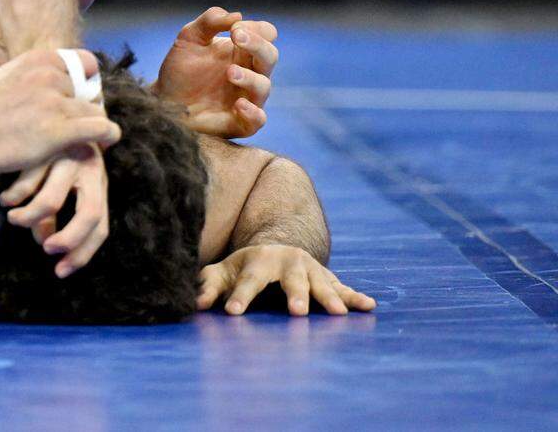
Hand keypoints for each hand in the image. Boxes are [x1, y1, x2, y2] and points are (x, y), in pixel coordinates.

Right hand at [0, 48, 118, 176]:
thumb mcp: (6, 77)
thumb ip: (33, 75)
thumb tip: (56, 76)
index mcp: (38, 60)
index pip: (86, 62)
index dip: (87, 83)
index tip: (81, 99)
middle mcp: (49, 76)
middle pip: (90, 91)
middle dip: (86, 108)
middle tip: (77, 126)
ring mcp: (55, 103)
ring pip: (96, 111)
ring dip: (93, 126)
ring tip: (84, 140)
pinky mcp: (60, 131)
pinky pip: (101, 128)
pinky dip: (107, 136)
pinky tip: (103, 143)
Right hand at [0, 142, 108, 278]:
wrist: (55, 108)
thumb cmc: (57, 155)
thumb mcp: (63, 184)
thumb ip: (56, 214)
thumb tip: (43, 240)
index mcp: (97, 183)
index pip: (100, 226)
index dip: (82, 254)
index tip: (60, 271)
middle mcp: (90, 170)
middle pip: (89, 214)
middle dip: (69, 239)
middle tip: (46, 248)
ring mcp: (69, 157)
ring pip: (51, 201)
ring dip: (29, 219)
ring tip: (13, 220)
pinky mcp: (46, 145)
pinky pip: (28, 181)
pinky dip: (14, 196)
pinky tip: (6, 199)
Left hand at [152, 7, 277, 138]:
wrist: (163, 102)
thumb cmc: (180, 70)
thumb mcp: (189, 38)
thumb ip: (209, 21)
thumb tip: (235, 15)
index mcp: (242, 51)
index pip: (266, 34)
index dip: (256, 29)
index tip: (234, 28)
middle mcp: (250, 72)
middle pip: (270, 56)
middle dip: (257, 44)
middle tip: (237, 36)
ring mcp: (247, 98)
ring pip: (264, 86)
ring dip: (249, 77)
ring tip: (229, 72)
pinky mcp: (240, 122)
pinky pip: (258, 120)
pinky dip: (253, 112)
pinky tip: (239, 104)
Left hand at [197, 244, 376, 315]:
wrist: (275, 250)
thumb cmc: (242, 269)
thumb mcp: (222, 274)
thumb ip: (208, 286)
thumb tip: (194, 304)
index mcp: (258, 260)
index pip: (248, 281)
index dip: (240, 297)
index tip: (232, 314)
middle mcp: (287, 262)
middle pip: (291, 280)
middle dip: (295, 295)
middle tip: (297, 313)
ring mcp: (310, 269)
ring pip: (321, 283)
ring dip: (330, 298)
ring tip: (337, 313)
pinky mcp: (328, 278)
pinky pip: (343, 288)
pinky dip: (355, 297)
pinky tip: (369, 306)